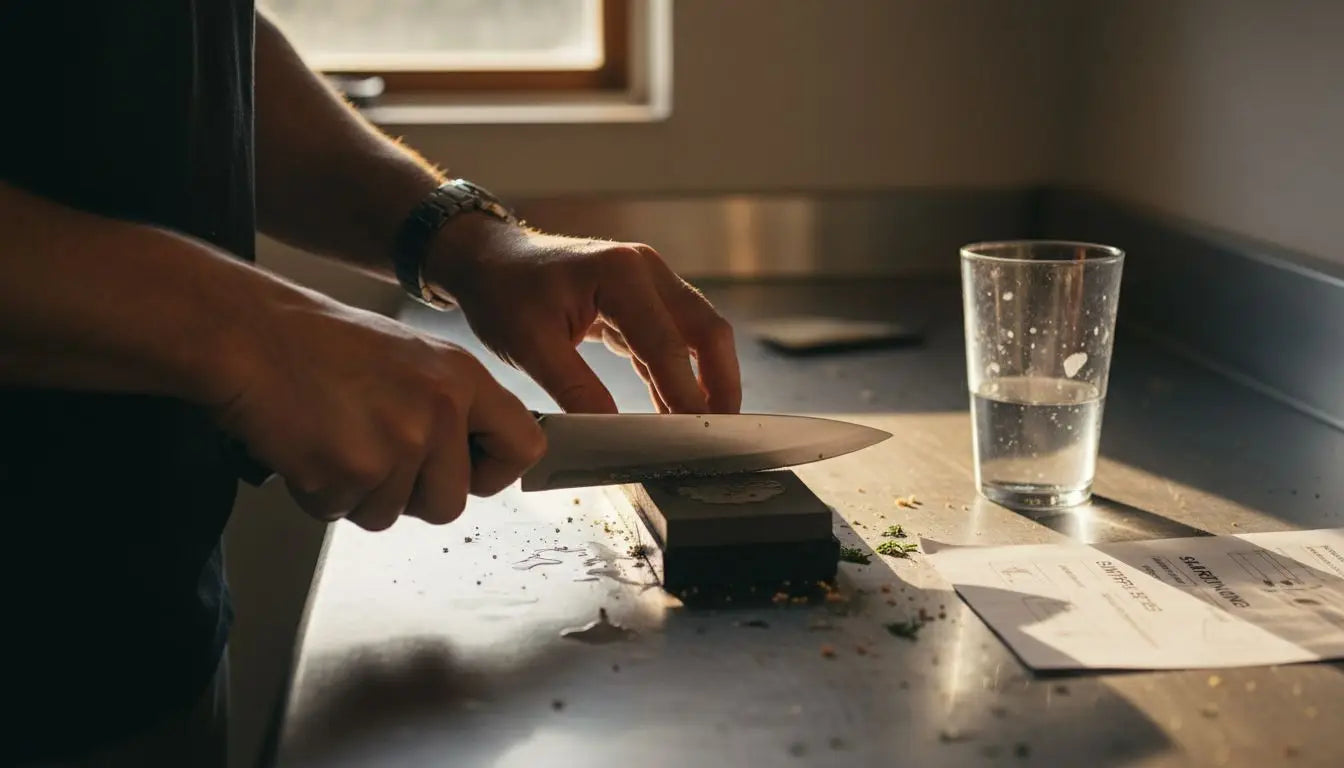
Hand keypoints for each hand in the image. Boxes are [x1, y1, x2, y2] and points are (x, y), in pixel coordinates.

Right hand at [211, 286, 544, 529]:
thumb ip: (449, 407)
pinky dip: (320, 493)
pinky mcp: (350, 471)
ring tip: (333, 437)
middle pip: (451, 503)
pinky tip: (307, 446)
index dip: (494, 472)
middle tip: (371, 453)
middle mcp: (440, 411)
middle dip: (411, 496)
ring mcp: (397, 443)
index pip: (524, 446)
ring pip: (392, 514)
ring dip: (359, 493)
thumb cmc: (318, 345)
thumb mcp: (410, 359)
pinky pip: (343, 513)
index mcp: (462, 378)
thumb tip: (475, 458)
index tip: (471, 474)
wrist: (249, 335)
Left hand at [427, 216, 740, 414]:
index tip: (694, 432)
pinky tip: (673, 411)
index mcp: (621, 273)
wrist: (489, 260)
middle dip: (719, 383)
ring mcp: (648, 282)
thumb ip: (574, 388)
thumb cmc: (503, 291)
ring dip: (705, 380)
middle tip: (721, 431)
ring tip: (703, 428)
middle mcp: (646, 270)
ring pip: (698, 334)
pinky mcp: (641, 299)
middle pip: (706, 330)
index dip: (685, 392)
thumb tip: (612, 431)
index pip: (667, 342)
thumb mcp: (529, 345)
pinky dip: (677, 375)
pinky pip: (673, 340)